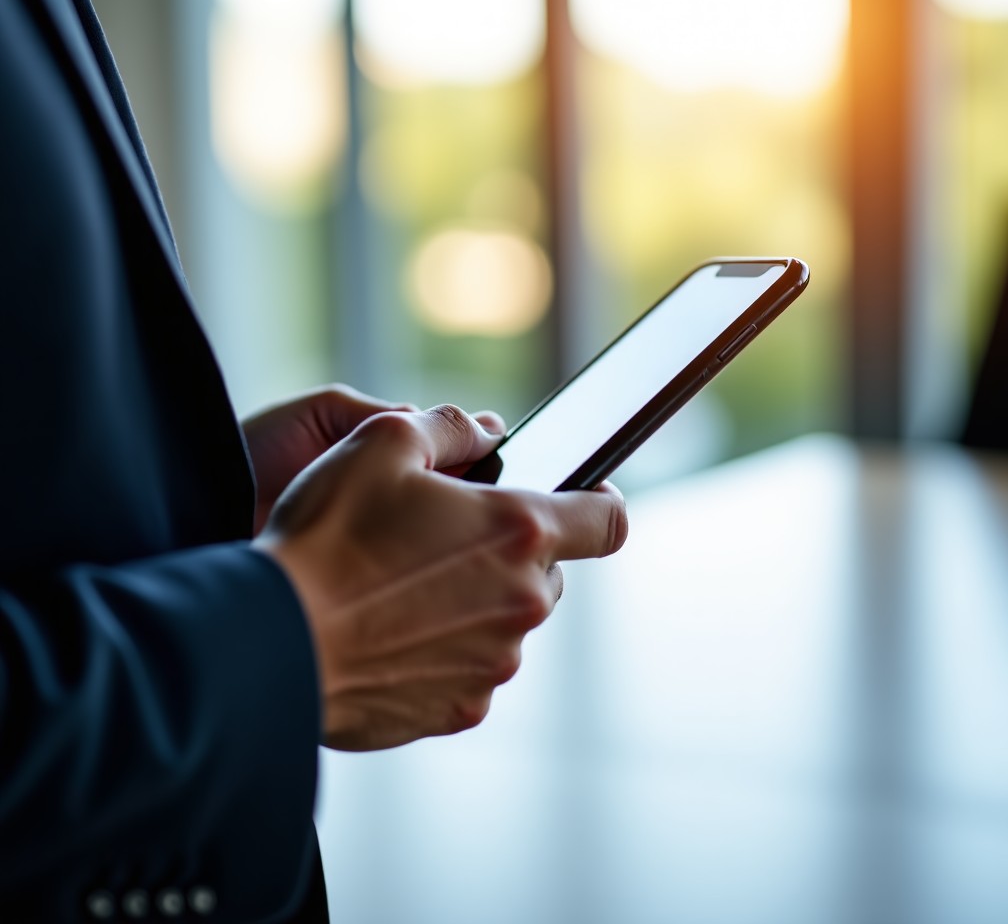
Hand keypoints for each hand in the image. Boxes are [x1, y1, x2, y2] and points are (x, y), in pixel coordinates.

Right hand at [254, 405, 626, 750]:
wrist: (271, 639)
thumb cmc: (327, 535)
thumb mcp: (382, 440)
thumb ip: (449, 428)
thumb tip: (485, 430)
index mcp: (517, 532)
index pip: (606, 521)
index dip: (600, 503)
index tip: (587, 500)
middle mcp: (520, 604)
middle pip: (545, 573)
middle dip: (509, 553)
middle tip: (444, 540)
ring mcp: (492, 664)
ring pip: (504, 622)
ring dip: (474, 602)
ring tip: (403, 589)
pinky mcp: (458, 709)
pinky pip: (470, 670)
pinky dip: (444, 650)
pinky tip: (391, 634)